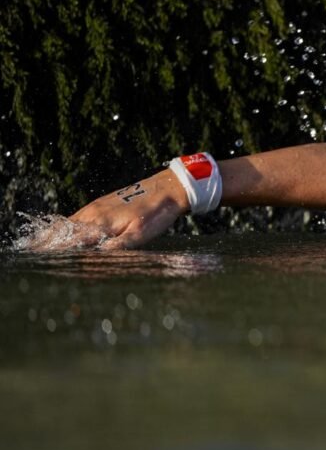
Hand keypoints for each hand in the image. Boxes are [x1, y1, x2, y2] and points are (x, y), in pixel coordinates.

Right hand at [29, 170, 188, 249]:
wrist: (167, 188)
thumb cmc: (156, 214)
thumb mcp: (141, 234)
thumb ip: (118, 246)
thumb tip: (96, 258)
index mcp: (101, 223)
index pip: (72, 242)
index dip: (58, 253)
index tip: (45, 261)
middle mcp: (93, 214)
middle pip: (64, 231)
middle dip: (48, 243)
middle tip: (34, 254)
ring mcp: (96, 207)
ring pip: (68, 223)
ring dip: (54, 234)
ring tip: (40, 246)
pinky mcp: (101, 204)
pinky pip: (77, 217)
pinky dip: (65, 226)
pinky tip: (61, 231)